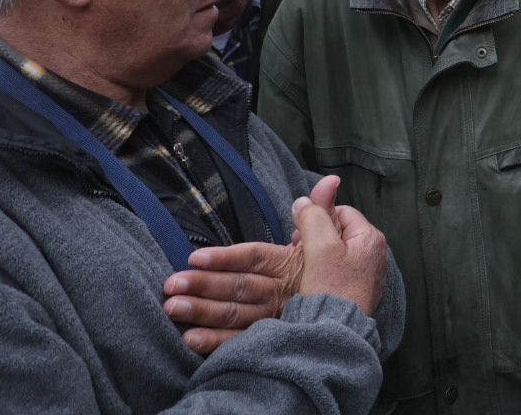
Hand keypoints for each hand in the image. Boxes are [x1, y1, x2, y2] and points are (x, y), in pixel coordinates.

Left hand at [162, 176, 340, 352]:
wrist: (349, 310)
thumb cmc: (332, 270)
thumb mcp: (332, 237)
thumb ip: (322, 209)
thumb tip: (329, 179)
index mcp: (289, 264)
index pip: (254, 258)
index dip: (226, 257)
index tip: (195, 257)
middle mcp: (279, 291)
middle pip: (239, 287)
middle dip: (204, 285)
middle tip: (172, 284)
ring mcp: (273, 317)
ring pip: (235, 315)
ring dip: (202, 312)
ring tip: (172, 308)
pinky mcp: (269, 337)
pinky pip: (240, 341)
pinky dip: (215, 342)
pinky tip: (190, 339)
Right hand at [295, 182, 387, 318]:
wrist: (335, 334)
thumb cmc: (332, 291)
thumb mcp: (319, 247)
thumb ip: (313, 217)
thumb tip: (305, 198)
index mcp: (370, 238)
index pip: (340, 212)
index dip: (317, 220)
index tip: (301, 238)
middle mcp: (375, 253)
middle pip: (338, 232)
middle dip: (316, 239)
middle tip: (301, 255)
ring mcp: (368, 273)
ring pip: (336, 252)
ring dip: (318, 256)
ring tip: (307, 270)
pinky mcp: (359, 289)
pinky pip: (339, 270)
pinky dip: (324, 272)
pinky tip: (315, 283)